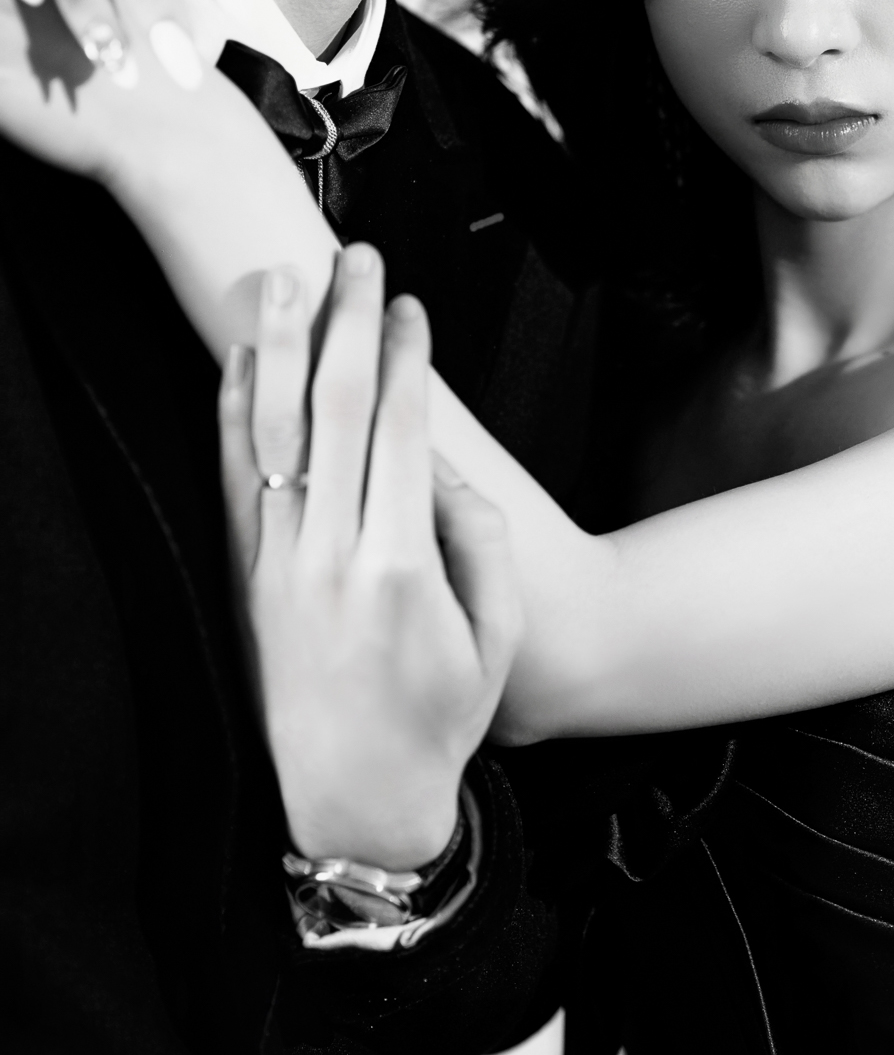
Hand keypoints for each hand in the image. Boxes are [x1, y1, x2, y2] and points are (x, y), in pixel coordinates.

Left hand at [220, 245, 521, 869]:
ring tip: (288, 283)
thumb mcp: (497, 634)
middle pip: (332, 409)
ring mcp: (279, 565)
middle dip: (346, 325)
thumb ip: (477, 536)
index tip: (410, 306)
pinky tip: (240, 363)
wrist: (358, 793)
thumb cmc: (439, 716)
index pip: (398, 430)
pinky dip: (234, 414)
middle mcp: (330, 557)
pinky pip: (234, 479)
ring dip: (280, 348)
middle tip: (358, 262)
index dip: (404, 359)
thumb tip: (436, 460)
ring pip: (272, 431)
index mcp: (401, 567)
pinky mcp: (249, 579)